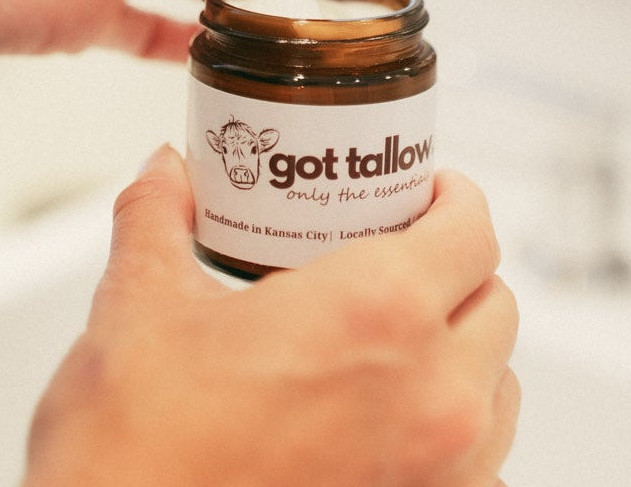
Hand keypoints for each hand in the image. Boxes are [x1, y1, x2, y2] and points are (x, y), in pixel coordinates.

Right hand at [24, 146, 519, 486]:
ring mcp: (442, 471)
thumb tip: (164, 174)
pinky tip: (386, 426)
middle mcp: (432, 393)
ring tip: (395, 345)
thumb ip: (158, 219)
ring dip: (463, 354)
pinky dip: (453, 436)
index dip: (454, 200)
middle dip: (457, 272)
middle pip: (495, 304)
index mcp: (376, 311)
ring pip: (496, 388)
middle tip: (400, 261)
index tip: (428, 194)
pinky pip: (480, 466)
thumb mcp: (137, 309)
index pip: (472, 232)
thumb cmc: (134, 453)